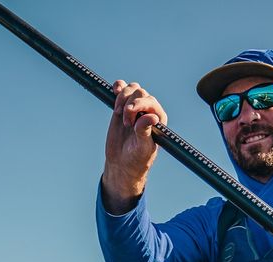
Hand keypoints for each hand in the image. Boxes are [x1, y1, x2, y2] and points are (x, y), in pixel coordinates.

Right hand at [100, 80, 166, 214]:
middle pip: (140, 93)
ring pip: (132, 89)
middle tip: (126, 124)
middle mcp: (148, 110)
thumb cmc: (137, 159)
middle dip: (130, 106)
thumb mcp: (143, 148)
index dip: (139, 107)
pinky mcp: (122, 107)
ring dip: (123, 97)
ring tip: (118, 113)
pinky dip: (119, 87)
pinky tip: (115, 90)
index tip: (130, 123)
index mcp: (158, 118)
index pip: (151, 102)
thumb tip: (152, 117)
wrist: (122, 163)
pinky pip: (123, 89)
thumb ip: (145, 131)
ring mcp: (135, 108)